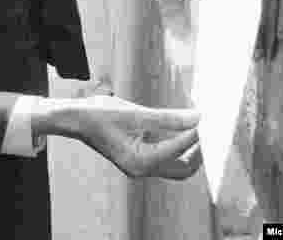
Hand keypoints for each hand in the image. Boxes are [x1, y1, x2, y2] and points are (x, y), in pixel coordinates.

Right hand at [72, 95, 200, 178]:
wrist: (75, 119)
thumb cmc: (100, 115)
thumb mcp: (135, 114)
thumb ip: (168, 118)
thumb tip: (197, 117)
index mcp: (140, 161)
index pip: (178, 148)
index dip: (195, 133)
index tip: (207, 118)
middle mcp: (141, 169)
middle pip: (183, 169)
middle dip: (198, 152)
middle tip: (208, 131)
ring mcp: (139, 166)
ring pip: (176, 165)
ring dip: (188, 149)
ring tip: (197, 128)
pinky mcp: (138, 159)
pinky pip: (165, 158)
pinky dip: (175, 146)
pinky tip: (179, 129)